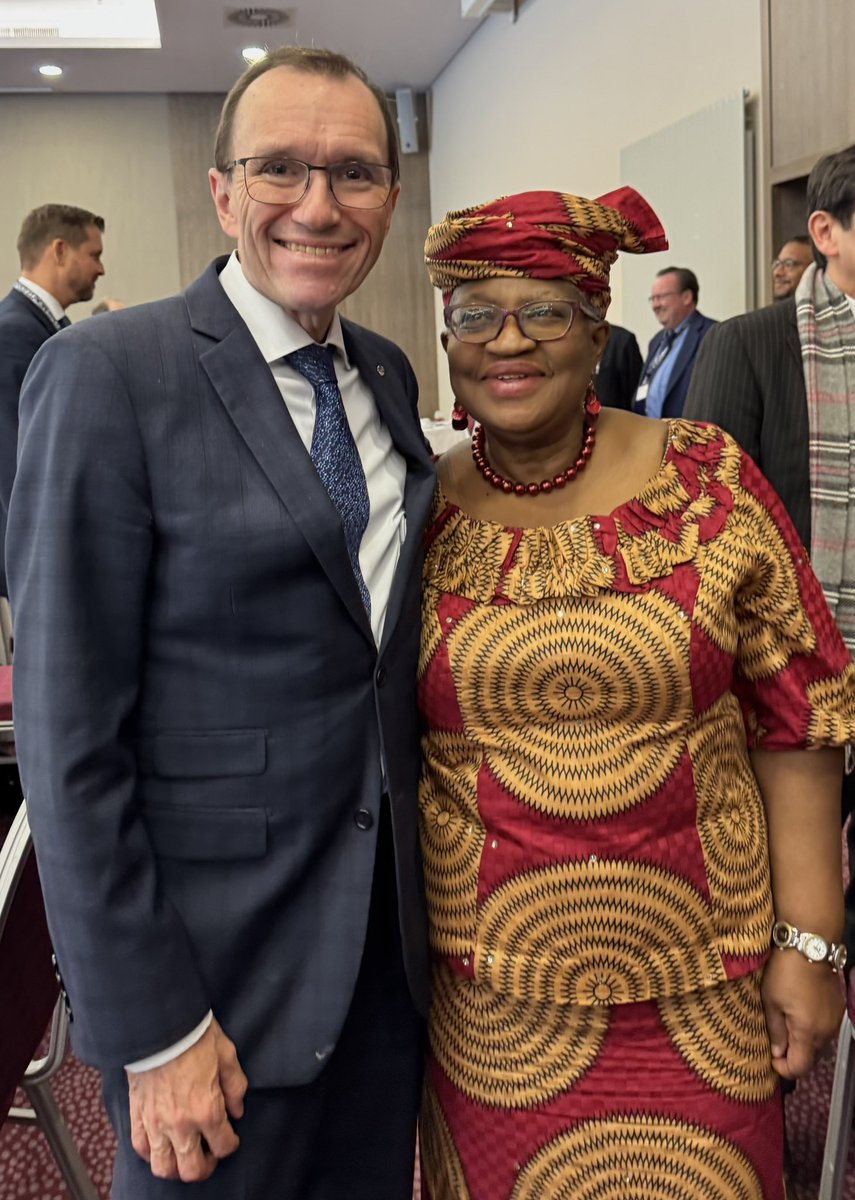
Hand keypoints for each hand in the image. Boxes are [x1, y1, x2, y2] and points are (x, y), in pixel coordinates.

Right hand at [126, 1017, 247, 1181]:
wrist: (158, 1023)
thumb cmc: (194, 1035)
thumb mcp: (226, 1054)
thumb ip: (235, 1086)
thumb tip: (237, 1110)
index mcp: (207, 1109)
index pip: (224, 1146)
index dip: (231, 1143)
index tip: (231, 1136)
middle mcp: (181, 1124)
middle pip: (193, 1170)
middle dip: (206, 1166)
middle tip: (210, 1153)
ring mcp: (156, 1123)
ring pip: (164, 1168)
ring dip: (177, 1167)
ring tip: (185, 1153)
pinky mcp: (137, 1115)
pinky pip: (141, 1149)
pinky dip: (151, 1153)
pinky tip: (162, 1143)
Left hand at [761, 949, 844, 1079]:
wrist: (809, 946)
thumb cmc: (785, 972)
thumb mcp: (770, 1000)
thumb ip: (775, 1030)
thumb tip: (777, 1052)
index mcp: (807, 1032)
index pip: (799, 1067)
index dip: (784, 1069)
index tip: (771, 1059)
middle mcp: (826, 1031)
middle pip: (811, 1057)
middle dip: (793, 1055)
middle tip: (776, 1042)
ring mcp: (835, 1019)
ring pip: (819, 1042)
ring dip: (803, 1041)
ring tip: (786, 1024)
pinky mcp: (839, 1007)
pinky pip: (825, 1027)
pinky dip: (813, 1028)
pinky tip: (800, 1012)